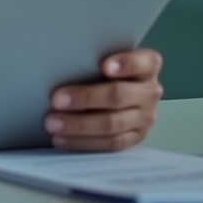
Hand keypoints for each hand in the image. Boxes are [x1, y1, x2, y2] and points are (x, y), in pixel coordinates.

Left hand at [45, 48, 163, 151]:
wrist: (117, 93)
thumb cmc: (102, 70)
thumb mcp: (101, 59)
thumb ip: (91, 60)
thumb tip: (60, 62)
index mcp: (147, 65)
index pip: (143, 63)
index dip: (125, 64)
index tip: (104, 66)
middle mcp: (149, 91)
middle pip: (119, 96)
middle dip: (86, 98)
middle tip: (56, 100)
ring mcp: (145, 117)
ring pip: (113, 124)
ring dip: (79, 125)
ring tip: (53, 123)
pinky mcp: (136, 137)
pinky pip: (110, 143)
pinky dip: (84, 142)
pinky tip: (63, 139)